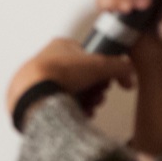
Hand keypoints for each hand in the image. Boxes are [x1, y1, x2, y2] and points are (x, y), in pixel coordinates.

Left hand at [6, 38, 133, 117]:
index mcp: (61, 46)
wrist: (33, 92)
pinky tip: (77, 114)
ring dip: (84, 100)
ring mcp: (39, 79)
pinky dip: (70, 110)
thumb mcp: (99, 65)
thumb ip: (119, 67)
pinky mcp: (33, 98)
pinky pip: (57, 104)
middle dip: (93, 89)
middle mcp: (48, 60)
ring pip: (70, 91)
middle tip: (98, 95)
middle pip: (80, 77)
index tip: (106, 81)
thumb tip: (128, 73)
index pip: (88, 57)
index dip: (101, 71)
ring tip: (89, 106)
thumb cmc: (57, 73)